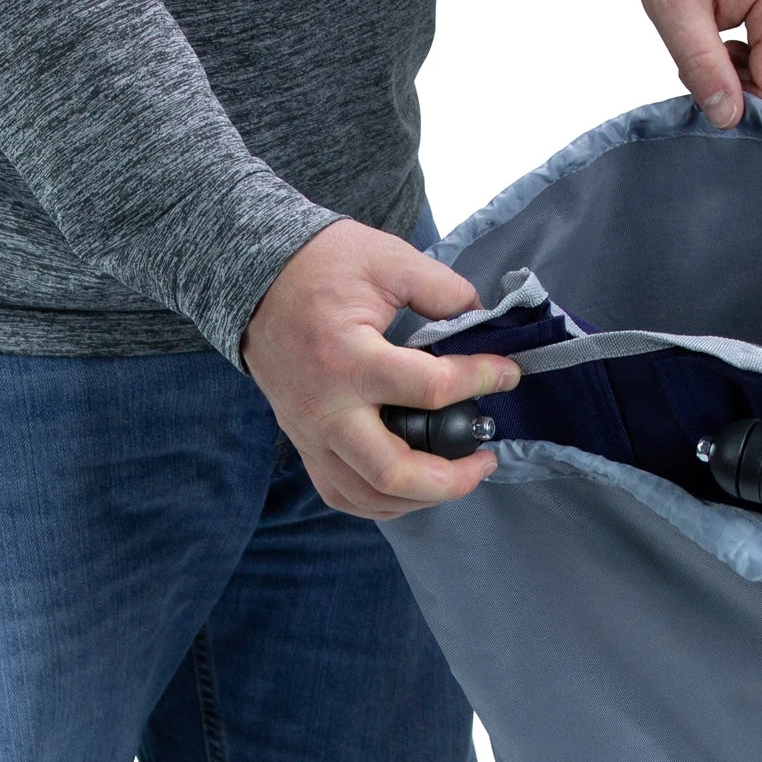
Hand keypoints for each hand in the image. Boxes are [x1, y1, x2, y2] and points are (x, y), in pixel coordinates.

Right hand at [240, 218, 520, 519]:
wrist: (252, 279)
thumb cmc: (319, 266)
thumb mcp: (389, 259)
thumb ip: (444, 290)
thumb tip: (484, 321)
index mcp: (349, 358)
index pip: (431, 389)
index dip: (483, 380)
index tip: (509, 374)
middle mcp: (327, 409)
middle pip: (394, 472)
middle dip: (453, 479)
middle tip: (487, 457)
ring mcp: (311, 434)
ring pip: (369, 496)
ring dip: (422, 497)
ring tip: (459, 475)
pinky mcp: (305, 443)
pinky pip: (344, 494)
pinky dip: (384, 502)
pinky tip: (416, 486)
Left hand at [635, 0, 761, 126]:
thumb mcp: (674, 8)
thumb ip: (702, 66)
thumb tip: (728, 119)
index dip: (737, 106)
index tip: (700, 81)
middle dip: (743, 93)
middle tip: (706, 62)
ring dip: (750, 82)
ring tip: (719, 48)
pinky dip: (761, 67)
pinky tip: (736, 44)